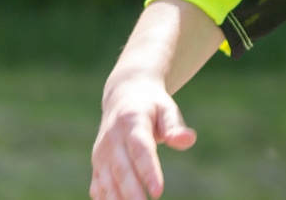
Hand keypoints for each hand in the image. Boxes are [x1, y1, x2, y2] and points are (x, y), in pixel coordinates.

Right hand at [90, 77, 197, 199]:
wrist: (123, 96)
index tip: (158, 190)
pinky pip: (98, 185)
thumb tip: (188, 140)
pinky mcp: (97, 163)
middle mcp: (112, 138)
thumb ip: (175, 126)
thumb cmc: (151, 106)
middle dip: (132, 192)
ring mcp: (101, 152)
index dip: (148, 170)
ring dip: (117, 199)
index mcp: (132, 121)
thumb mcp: (166, 109)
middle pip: (122, 168)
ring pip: (107, 180)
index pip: (140, 149)